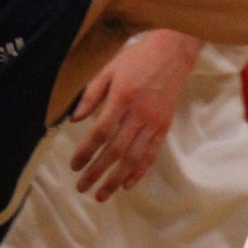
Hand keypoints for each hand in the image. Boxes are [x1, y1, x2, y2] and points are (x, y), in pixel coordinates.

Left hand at [67, 31, 199, 201]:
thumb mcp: (109, 69)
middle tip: (82, 187)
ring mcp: (154, 123)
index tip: (74, 165)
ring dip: (117, 179)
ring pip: (134, 158)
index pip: (101, 132)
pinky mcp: (164, 127)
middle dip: (97, 172)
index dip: (86, 151)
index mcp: (123, 98)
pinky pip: (152, 154)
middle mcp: (139, 114)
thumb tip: (74, 119)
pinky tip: (127, 184)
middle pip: (116, 151)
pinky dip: (140, 171)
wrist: (173, 53)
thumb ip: (91, 95)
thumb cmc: (137, 59)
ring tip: (102, 194)